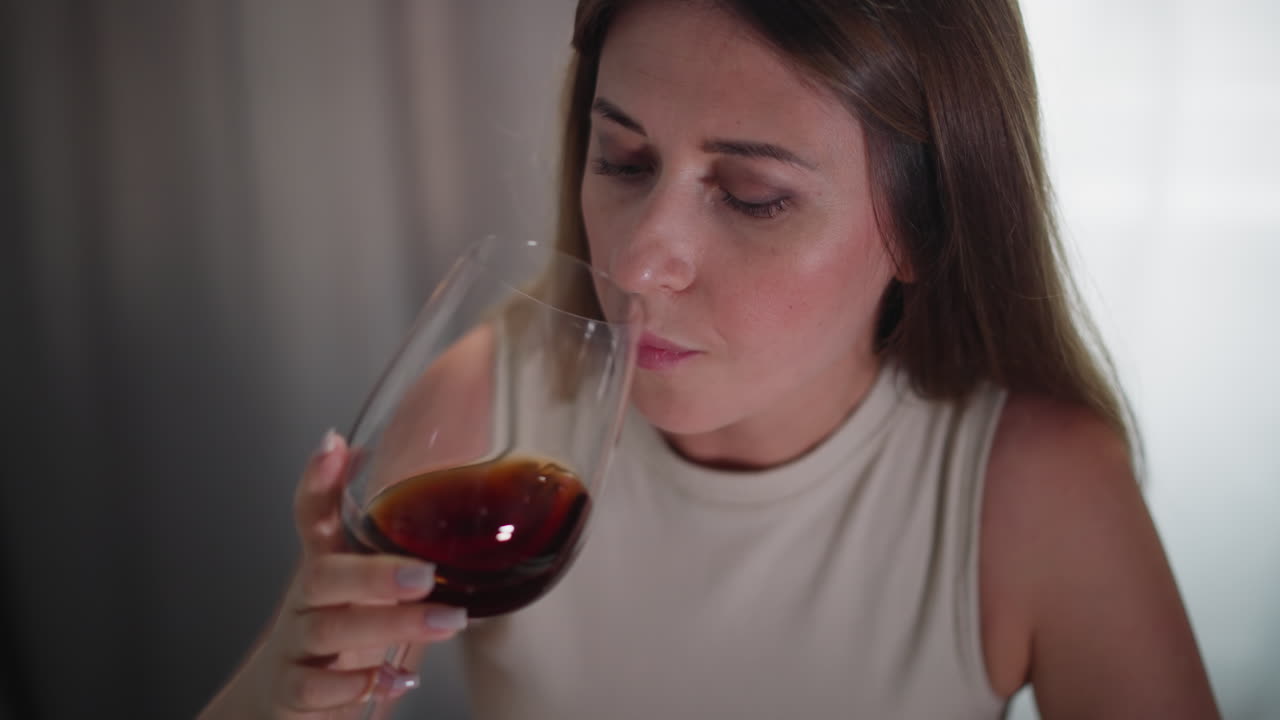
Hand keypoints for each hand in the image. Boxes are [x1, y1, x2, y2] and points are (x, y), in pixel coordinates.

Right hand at [199, 431, 466, 719]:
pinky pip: (313, 689)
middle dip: (374, 573)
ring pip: (328, 628)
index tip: (333, 446)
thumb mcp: (360, 583)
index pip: (312, 517)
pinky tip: (393, 680)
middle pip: (322, 576)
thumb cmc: (335, 632)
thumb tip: (427, 486)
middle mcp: (305, 602)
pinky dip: (355, 685)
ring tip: (446, 621)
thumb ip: (388, 540)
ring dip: (389, 624)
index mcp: (324, 567)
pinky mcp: (292, 691)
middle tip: (425, 573)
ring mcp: (294, 645)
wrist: (282, 699)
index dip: (317, 483)